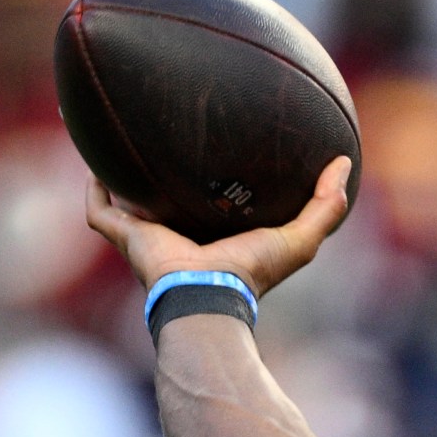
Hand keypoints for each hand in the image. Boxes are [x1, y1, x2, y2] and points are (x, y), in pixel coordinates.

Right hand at [84, 156, 353, 297]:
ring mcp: (151, 237)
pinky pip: (101, 211)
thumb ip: (327, 205)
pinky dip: (95, 190)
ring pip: (129, 204)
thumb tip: (344, 163)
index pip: (217, 206)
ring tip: (118, 143)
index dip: (221, 183)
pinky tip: (92, 162)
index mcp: (218, 235)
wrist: (209, 295)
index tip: (226, 153)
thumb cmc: (253, 271)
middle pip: (170, 202)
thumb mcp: (302, 238)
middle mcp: (182, 235)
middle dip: (166, 178)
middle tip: (167, 141)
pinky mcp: (128, 237)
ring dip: (122, 180)